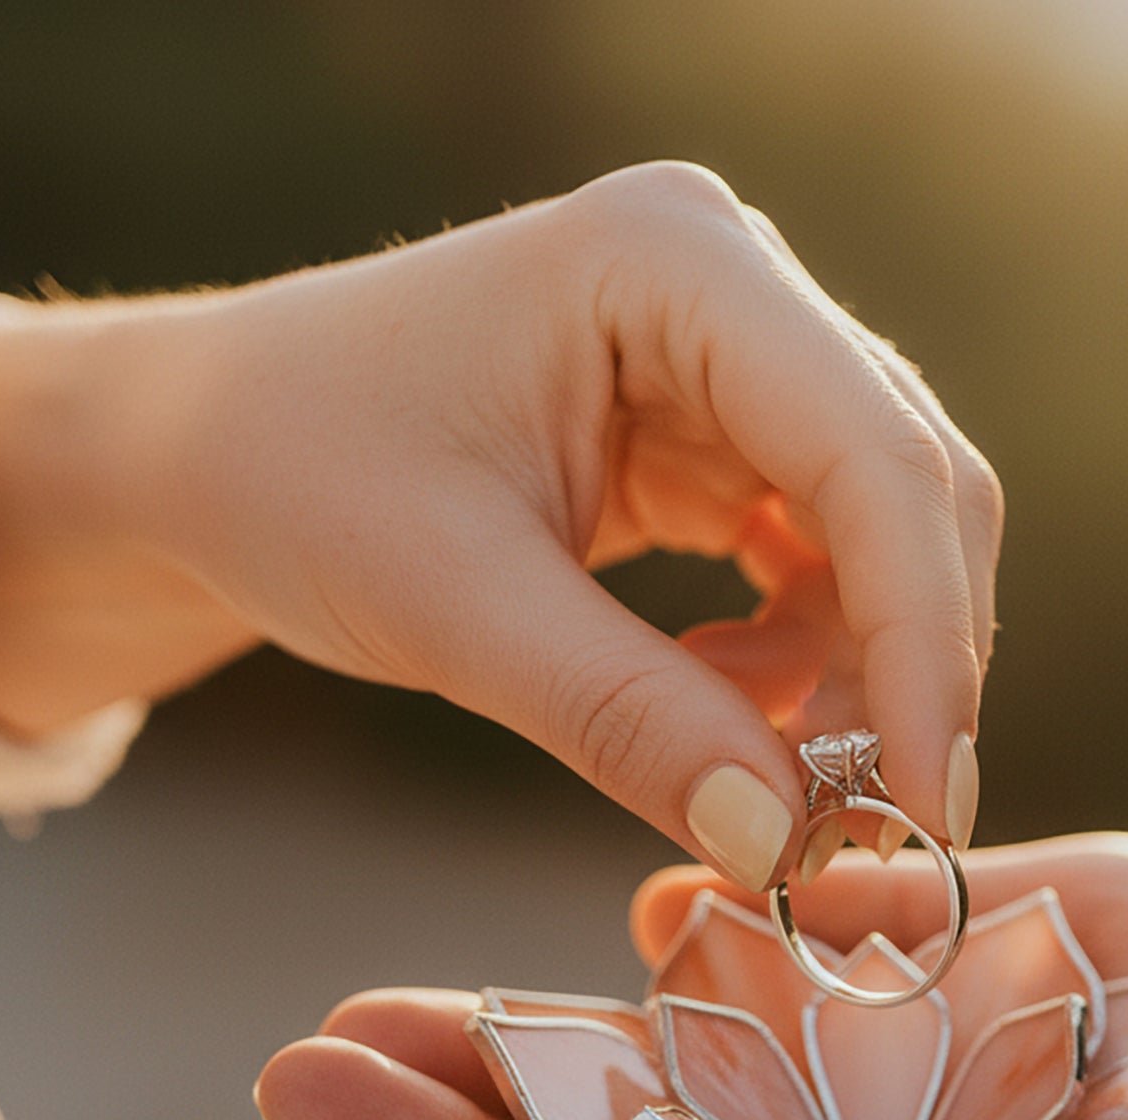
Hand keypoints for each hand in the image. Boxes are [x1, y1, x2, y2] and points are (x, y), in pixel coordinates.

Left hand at [0, 162, 995, 884]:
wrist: (203, 454)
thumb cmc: (290, 477)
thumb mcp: (451, 607)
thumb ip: (630, 724)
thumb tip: (789, 849)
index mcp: (674, 262)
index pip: (872, 457)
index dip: (922, 643)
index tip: (925, 810)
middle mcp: (733, 288)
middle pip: (912, 493)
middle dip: (907, 674)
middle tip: (875, 833)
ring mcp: (736, 358)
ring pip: (886, 541)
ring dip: (855, 679)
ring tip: (750, 772)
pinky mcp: (721, 436)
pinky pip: (824, 566)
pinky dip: (804, 666)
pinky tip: (717, 710)